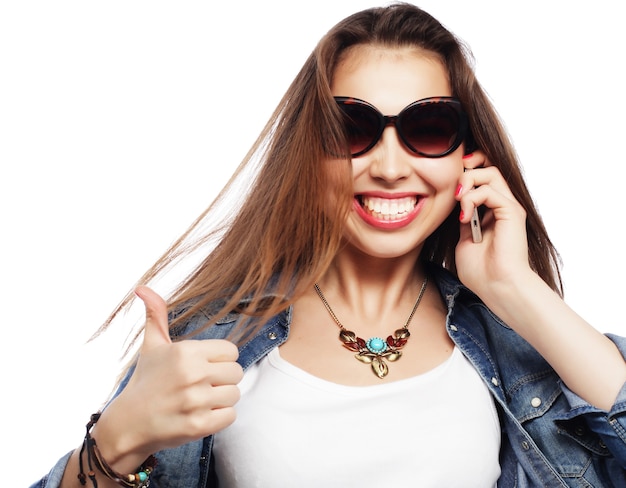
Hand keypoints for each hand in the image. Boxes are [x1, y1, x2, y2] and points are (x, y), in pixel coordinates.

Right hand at [94, 286, 242, 466]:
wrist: (128, 424)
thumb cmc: (145, 381)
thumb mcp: (151, 346)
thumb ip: (156, 315)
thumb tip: (142, 287)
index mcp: (186, 351)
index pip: (231, 351)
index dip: (220, 360)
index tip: (203, 368)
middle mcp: (193, 374)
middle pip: (237, 373)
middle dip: (222, 380)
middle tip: (201, 386)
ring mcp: (196, 401)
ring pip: (235, 395)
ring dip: (221, 400)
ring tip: (199, 401)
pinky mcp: (199, 426)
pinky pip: (230, 416)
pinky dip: (219, 418)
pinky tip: (199, 415)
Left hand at [454, 151, 531, 300]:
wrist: (497, 287)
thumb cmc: (481, 272)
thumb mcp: (463, 240)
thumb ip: (462, 221)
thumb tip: (453, 206)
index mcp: (491, 212)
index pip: (482, 178)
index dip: (466, 172)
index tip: (447, 180)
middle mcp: (502, 206)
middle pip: (487, 168)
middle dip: (466, 171)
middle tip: (453, 191)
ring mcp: (508, 208)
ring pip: (490, 173)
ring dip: (468, 183)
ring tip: (459, 203)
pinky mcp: (512, 212)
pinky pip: (490, 191)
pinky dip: (472, 199)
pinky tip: (464, 218)